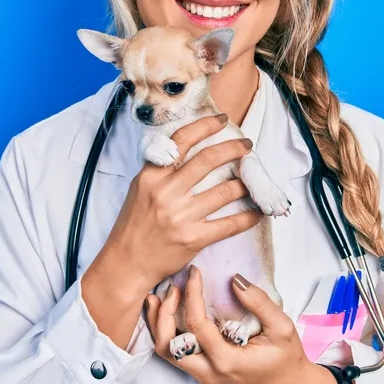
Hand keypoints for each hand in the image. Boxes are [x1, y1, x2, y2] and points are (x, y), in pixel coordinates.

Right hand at [82, 114, 260, 346]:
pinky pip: (230, 224)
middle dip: (234, 149)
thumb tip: (191, 149)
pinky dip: (248, 216)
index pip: (182, 140)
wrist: (127, 263)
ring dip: (244, 183)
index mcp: (152, 176)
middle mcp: (166, 192)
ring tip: (251, 179)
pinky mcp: (194, 238)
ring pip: (225, 191)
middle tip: (247, 146)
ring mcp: (181, 216)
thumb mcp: (140, 189)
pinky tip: (257, 211)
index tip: (223, 120)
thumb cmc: (134, 224)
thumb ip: (162, 170)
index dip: (206, 126)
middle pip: (208, 160)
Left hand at [145, 267, 338, 383]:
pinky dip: (165, 331)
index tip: (194, 273)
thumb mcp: (281, 327)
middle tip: (173, 287)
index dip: (192, 295)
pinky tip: (166, 311)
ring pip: (165, 352)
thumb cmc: (287, 356)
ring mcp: (203, 375)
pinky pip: (174, 354)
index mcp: (227, 362)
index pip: (197, 326)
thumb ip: (259, 302)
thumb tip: (235, 279)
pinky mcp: (202, 372)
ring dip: (159, 324)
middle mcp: (210, 373)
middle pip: (168, 346)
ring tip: (160, 297)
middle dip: (164, 313)